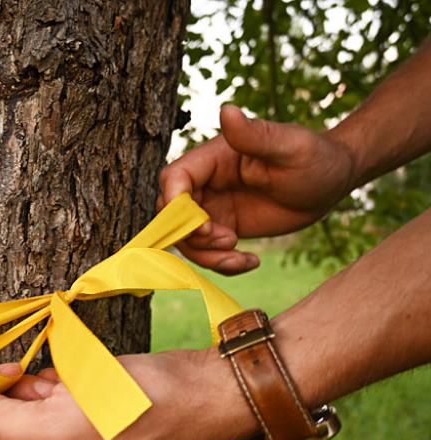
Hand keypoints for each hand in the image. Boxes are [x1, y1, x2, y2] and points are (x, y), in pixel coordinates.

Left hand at [0, 351, 257, 439]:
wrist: (191, 395)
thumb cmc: (129, 417)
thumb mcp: (56, 429)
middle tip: (6, 362)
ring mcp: (58, 429)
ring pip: (11, 400)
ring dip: (18, 378)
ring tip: (45, 374)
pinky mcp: (75, 404)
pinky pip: (40, 386)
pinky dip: (42, 374)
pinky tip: (66, 375)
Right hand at [158, 105, 356, 274]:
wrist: (332, 182)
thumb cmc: (315, 156)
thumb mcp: (289, 146)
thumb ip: (254, 134)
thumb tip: (226, 110)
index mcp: (213, 158)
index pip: (173, 179)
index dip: (176, 206)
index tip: (205, 226)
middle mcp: (207, 183)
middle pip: (172, 215)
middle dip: (191, 237)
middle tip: (229, 241)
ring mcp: (214, 208)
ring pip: (187, 239)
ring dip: (208, 256)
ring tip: (242, 257)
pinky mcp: (225, 228)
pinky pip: (208, 253)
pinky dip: (223, 264)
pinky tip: (252, 261)